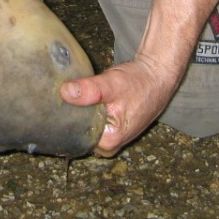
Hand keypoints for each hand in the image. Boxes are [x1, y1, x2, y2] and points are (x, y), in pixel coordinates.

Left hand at [60, 56, 180, 156]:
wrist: (158, 74)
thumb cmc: (139, 82)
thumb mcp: (112, 84)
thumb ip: (89, 90)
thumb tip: (65, 92)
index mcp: (109, 142)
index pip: (75, 135)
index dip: (67, 116)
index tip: (61, 101)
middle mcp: (111, 144)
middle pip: (81, 131)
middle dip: (76, 113)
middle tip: (73, 93)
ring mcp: (113, 136)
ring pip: (88, 124)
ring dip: (84, 110)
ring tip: (84, 93)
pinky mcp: (114, 126)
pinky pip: (95, 120)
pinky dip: (92, 108)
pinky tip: (92, 96)